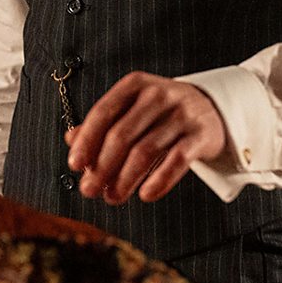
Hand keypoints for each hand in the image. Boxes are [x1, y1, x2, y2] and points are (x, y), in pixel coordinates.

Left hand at [66, 72, 225, 203]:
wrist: (210, 108)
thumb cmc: (161, 112)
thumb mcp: (132, 109)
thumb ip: (103, 123)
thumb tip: (71, 140)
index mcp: (135, 85)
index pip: (104, 112)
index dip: (87, 140)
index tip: (75, 165)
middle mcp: (159, 94)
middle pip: (122, 134)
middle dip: (102, 166)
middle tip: (89, 190)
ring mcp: (182, 113)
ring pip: (146, 150)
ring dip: (125, 179)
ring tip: (112, 197)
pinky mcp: (201, 134)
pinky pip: (177, 160)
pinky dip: (160, 180)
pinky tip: (145, 195)